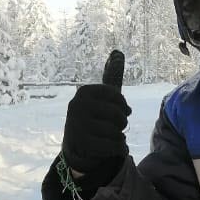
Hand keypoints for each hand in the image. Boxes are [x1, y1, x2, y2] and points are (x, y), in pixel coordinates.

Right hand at [61, 50, 131, 185]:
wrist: (77, 147)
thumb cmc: (95, 118)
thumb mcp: (102, 97)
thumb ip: (111, 75)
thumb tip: (118, 53)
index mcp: (84, 92)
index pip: (117, 97)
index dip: (123, 106)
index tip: (119, 110)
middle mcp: (77, 106)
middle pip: (119, 115)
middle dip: (121, 122)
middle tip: (114, 126)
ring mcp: (77, 125)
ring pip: (116, 131)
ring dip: (119, 136)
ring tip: (111, 136)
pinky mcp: (82, 144)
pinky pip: (113, 145)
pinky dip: (120, 147)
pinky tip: (116, 146)